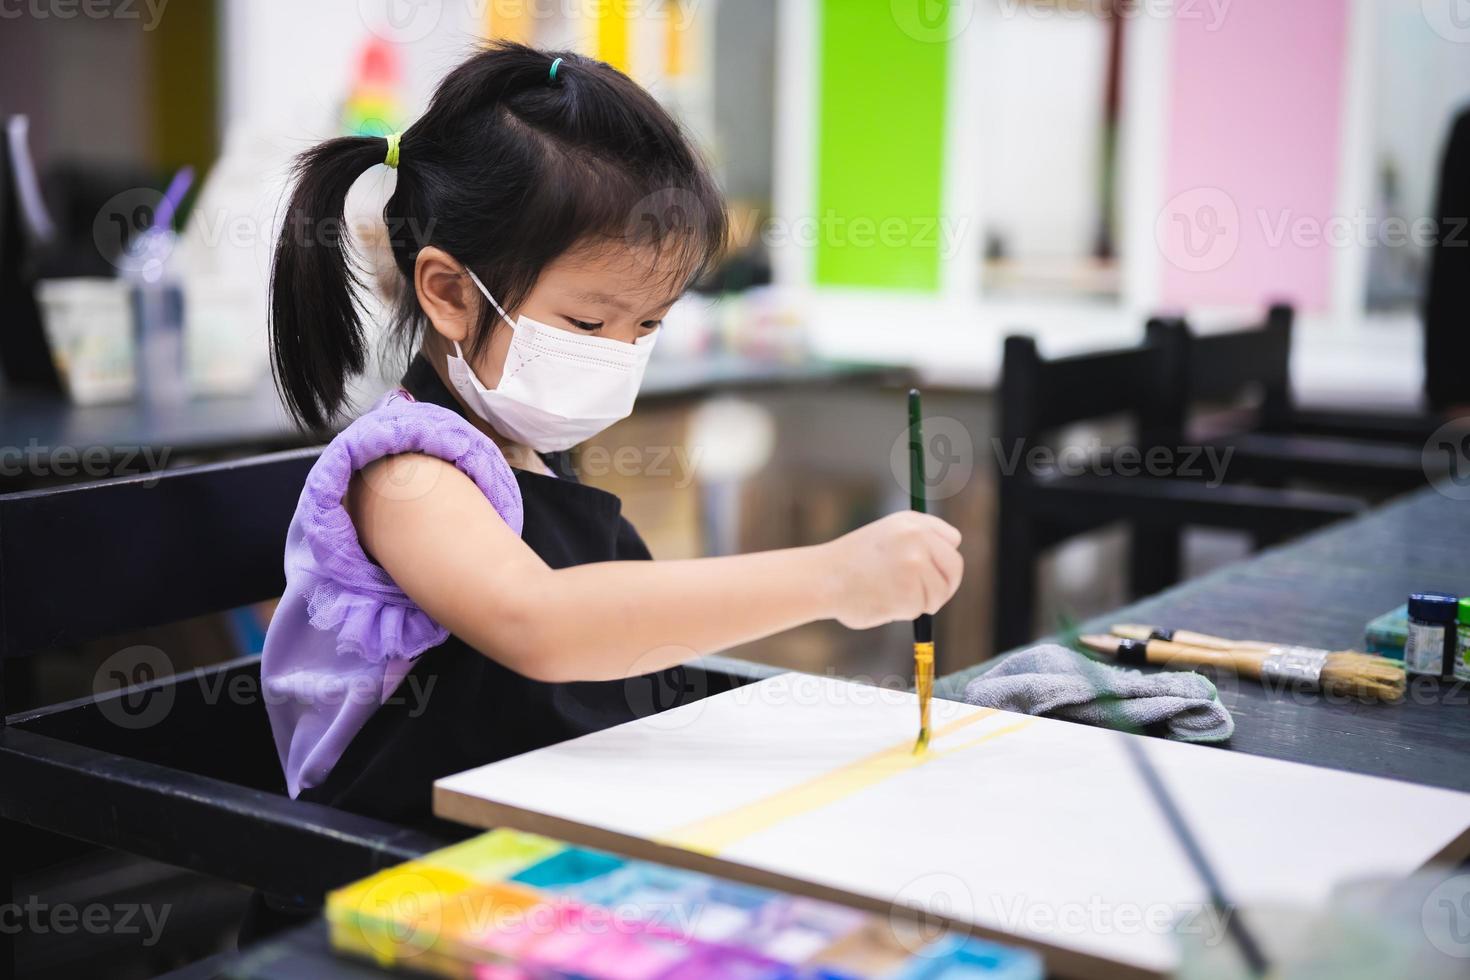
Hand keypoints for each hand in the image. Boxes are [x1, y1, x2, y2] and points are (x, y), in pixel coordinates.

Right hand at [821, 512, 963, 628]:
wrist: (822, 579)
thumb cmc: (851, 564)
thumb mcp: (886, 538)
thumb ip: (915, 545)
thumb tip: (944, 568)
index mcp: (912, 521)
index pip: (952, 540)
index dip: (943, 559)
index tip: (934, 572)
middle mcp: (917, 537)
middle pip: (955, 567)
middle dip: (944, 586)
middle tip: (926, 598)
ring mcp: (915, 564)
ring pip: (940, 593)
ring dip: (920, 602)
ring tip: (890, 596)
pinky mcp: (910, 592)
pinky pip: (920, 609)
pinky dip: (903, 613)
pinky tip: (881, 602)